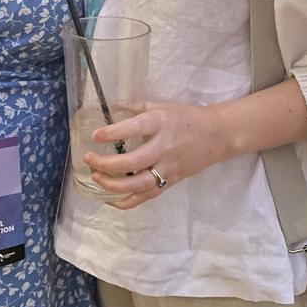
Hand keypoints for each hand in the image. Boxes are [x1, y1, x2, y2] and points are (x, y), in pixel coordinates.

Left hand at [83, 101, 227, 209]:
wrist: (216, 136)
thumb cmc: (186, 117)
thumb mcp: (161, 105)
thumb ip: (135, 108)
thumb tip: (110, 107)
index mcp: (161, 123)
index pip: (135, 128)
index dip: (114, 133)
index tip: (95, 135)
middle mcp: (164, 147)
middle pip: (134, 161)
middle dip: (107, 164)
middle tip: (89, 159)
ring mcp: (168, 168)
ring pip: (140, 184)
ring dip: (114, 185)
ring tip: (96, 178)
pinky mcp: (171, 182)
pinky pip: (147, 196)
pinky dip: (127, 201)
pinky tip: (110, 198)